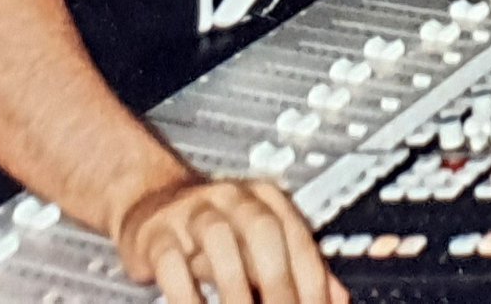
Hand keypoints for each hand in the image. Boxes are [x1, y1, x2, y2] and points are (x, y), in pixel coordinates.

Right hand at [114, 175, 346, 303]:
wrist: (152, 202)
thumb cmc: (217, 230)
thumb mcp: (261, 246)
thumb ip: (300, 269)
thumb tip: (338, 297)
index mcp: (266, 199)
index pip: (299, 237)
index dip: (312, 280)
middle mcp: (232, 197)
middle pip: (263, 231)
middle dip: (278, 282)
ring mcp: (191, 211)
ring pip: (219, 240)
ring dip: (235, 288)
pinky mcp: (156, 233)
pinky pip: (172, 262)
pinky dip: (188, 295)